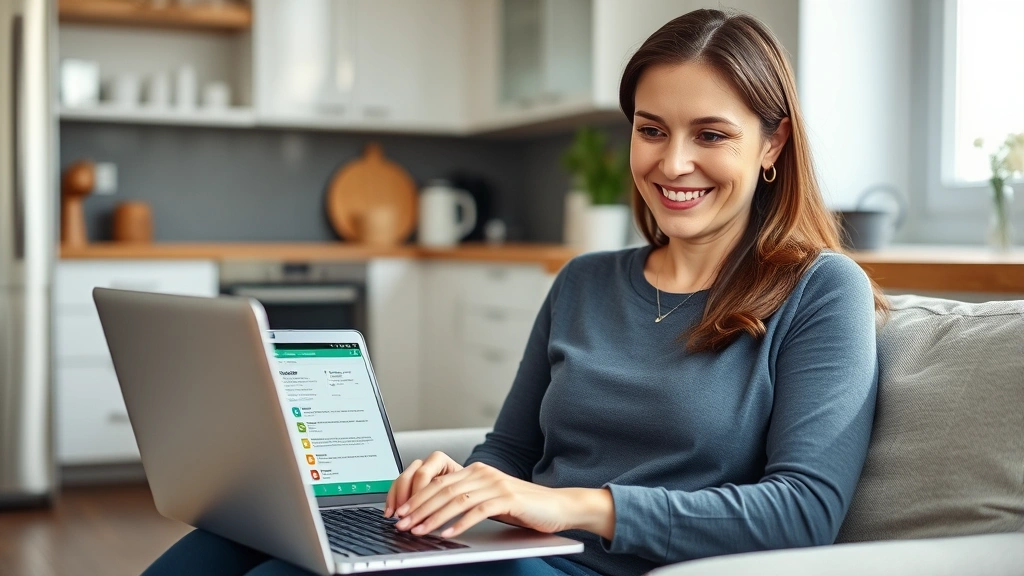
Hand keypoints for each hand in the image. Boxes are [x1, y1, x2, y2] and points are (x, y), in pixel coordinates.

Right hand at [384, 451, 463, 517]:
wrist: (465, 485)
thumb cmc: (464, 488)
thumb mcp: (461, 492)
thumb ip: (449, 501)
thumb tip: (435, 519)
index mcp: (439, 460)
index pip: (423, 474)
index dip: (417, 494)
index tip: (416, 510)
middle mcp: (426, 463)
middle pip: (410, 476)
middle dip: (406, 498)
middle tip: (404, 515)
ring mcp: (416, 470)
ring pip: (401, 481)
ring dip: (396, 500)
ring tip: (396, 515)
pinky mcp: (410, 480)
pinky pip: (397, 486)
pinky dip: (393, 500)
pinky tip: (390, 512)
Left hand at [385, 456, 613, 539]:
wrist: (558, 505)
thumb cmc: (523, 506)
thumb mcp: (490, 499)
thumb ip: (467, 500)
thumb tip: (436, 513)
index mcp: (476, 470)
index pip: (438, 482)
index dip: (417, 497)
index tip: (401, 512)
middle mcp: (483, 473)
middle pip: (443, 490)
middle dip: (419, 508)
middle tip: (403, 524)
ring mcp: (496, 484)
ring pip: (456, 500)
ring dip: (434, 517)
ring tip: (419, 531)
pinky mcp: (508, 498)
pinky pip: (478, 510)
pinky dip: (460, 523)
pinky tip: (448, 533)